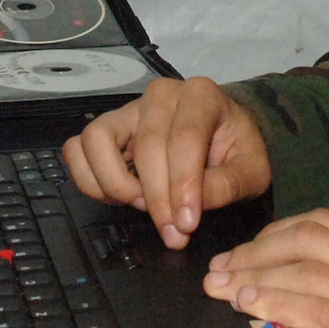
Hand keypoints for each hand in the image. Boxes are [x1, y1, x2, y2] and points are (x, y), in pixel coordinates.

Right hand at [62, 77, 272, 249]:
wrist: (224, 137)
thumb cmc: (237, 151)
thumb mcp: (251, 171)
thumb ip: (226, 186)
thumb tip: (186, 210)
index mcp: (202, 96)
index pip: (185, 139)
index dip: (182, 186)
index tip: (186, 225)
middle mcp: (161, 95)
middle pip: (146, 146)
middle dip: (156, 198)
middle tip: (172, 232)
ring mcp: (128, 110)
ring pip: (97, 140)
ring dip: (115, 183)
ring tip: (141, 205)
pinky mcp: (107, 128)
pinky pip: (77, 149)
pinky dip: (89, 179)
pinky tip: (119, 196)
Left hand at [204, 209, 328, 327]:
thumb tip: (289, 291)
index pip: (323, 224)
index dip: (272, 234)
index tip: (241, 253)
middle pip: (308, 238)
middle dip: (253, 252)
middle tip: (220, 270)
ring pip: (308, 269)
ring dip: (254, 276)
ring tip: (223, 288)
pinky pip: (318, 310)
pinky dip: (277, 304)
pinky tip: (251, 307)